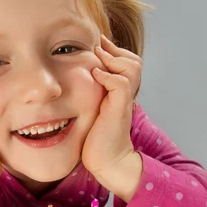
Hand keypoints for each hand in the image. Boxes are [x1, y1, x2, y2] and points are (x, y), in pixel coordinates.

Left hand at [82, 33, 142, 183]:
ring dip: (114, 59)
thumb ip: (90, 95)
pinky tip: (95, 75)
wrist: (107, 162)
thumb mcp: (91, 112)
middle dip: (116, 51)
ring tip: (97, 59)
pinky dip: (109, 76)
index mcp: (119, 93)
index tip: (96, 44)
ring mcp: (123, 102)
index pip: (126, 62)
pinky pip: (121, 84)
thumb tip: (74, 82)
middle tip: (98, 47)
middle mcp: (124, 95)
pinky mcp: (118, 110)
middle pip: (133, 60)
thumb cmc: (95, 141)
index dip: (113, 51)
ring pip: (131, 67)